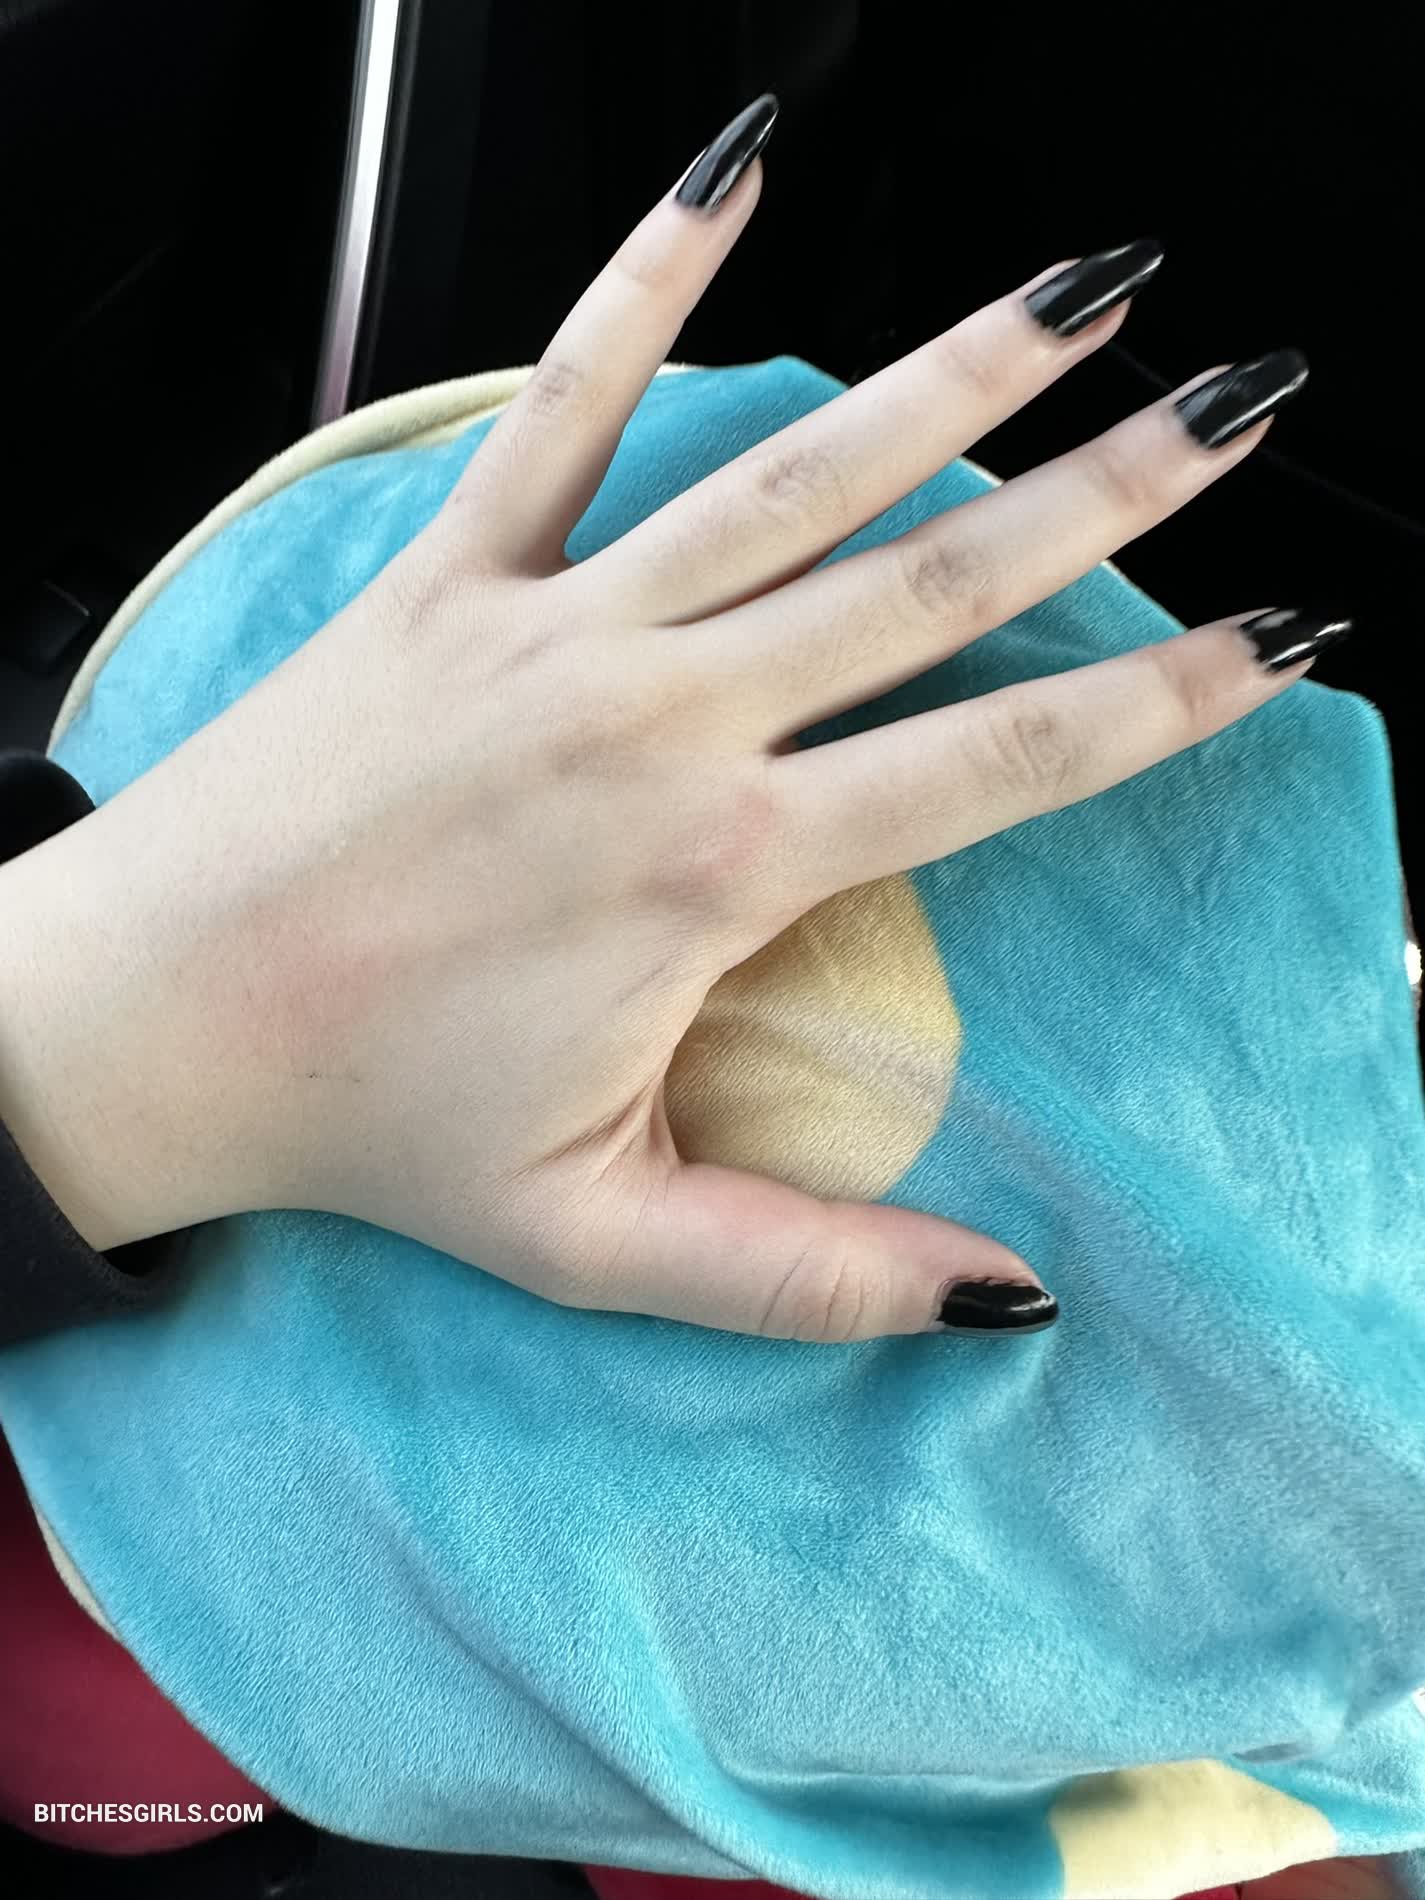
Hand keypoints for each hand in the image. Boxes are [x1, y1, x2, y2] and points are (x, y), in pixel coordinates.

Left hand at [0, 96, 1344, 1341]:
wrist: (148, 1023)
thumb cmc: (370, 1131)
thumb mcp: (596, 1241)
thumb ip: (806, 1276)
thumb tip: (1003, 1299)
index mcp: (716, 874)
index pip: (994, 765)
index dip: (1157, 703)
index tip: (1272, 642)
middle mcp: (656, 725)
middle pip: (930, 585)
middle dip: (1106, 493)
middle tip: (1236, 410)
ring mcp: (550, 632)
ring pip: (788, 476)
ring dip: (949, 377)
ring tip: (1080, 294)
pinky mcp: (446, 576)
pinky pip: (555, 400)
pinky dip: (642, 280)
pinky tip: (739, 173)